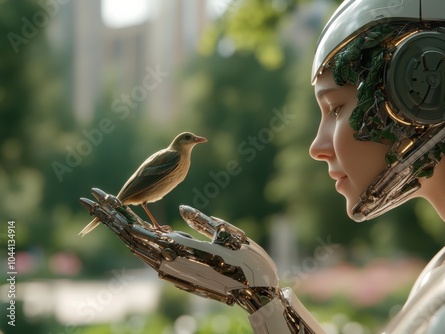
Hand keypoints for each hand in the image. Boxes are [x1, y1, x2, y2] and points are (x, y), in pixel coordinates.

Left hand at [79, 188, 279, 312]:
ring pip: (136, 249)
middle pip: (127, 237)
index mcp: (177, 248)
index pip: (134, 226)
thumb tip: (177, 210)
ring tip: (104, 215)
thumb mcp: (225, 233)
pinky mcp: (178, 280)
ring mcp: (171, 274)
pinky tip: (133, 235)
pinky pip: (152, 259)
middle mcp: (168, 263)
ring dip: (119, 230)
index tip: (97, 196)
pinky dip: (139, 244)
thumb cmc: (245, 261)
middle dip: (108, 217)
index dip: (115, 210)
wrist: (254, 294)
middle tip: (89, 200)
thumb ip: (199, 221)